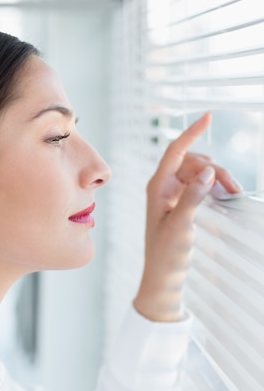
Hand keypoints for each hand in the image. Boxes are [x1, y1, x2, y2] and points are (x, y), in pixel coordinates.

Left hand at [133, 112, 241, 321]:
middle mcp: (162, 187)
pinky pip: (199, 183)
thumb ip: (193, 197)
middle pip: (192, 161)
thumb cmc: (167, 253)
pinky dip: (212, 185)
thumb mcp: (181, 226)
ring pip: (198, 172)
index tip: (209, 115)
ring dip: (216, 177)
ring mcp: (171, 195)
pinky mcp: (180, 203)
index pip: (175, 151)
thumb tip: (206, 172)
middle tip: (234, 188)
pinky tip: (224, 193)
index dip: (192, 132)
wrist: (163, 275)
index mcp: (157, 188)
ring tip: (233, 193)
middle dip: (214, 168)